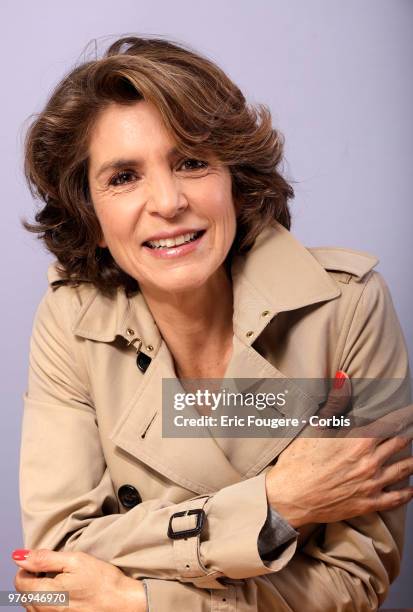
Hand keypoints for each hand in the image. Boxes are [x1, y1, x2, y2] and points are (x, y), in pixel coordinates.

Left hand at [13, 549, 147, 611]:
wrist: (122, 603)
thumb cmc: (103, 581)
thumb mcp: (75, 560)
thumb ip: (44, 558)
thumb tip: (19, 556)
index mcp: (47, 596)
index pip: (20, 582)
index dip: (29, 567)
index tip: (45, 561)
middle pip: (24, 595)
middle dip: (34, 579)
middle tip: (56, 569)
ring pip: (33, 605)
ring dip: (40, 591)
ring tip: (62, 582)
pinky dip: (49, 602)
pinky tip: (66, 594)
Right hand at [266, 374, 412, 527]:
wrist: (290, 497)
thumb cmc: (298, 461)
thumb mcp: (314, 427)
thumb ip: (335, 402)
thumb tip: (344, 378)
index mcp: (358, 440)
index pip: (389, 421)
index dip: (403, 414)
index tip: (410, 409)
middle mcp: (370, 461)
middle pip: (399, 441)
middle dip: (409, 432)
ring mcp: (372, 483)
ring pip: (404, 468)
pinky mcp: (368, 503)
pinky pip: (396, 498)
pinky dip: (408, 492)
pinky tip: (412, 487)